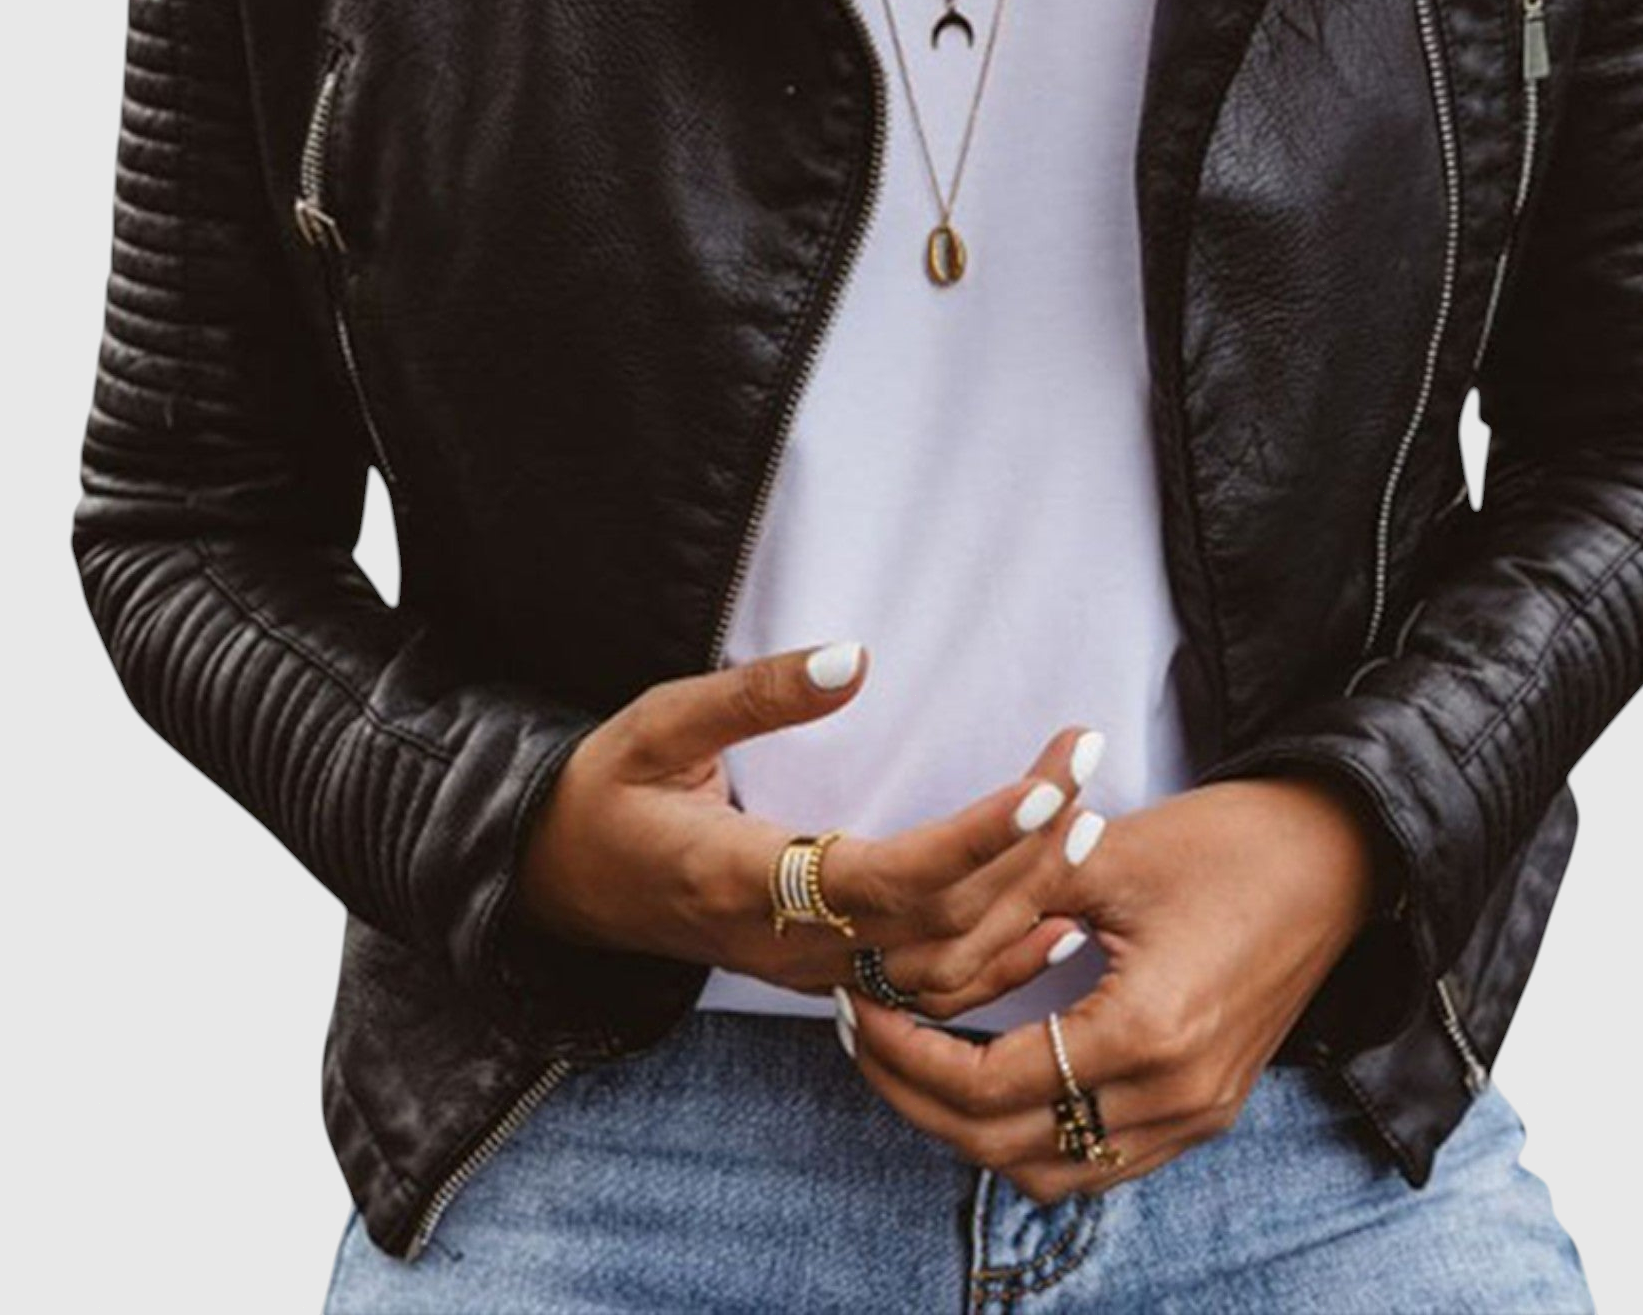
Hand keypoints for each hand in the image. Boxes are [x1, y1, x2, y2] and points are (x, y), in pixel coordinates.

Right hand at [517, 641, 1108, 1006]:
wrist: (552, 886)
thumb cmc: (602, 793)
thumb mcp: (657, 724)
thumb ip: (752, 693)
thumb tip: (852, 654)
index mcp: (746, 879)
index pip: (888, 875)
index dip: (974, 839)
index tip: (1043, 784)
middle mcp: (787, 944)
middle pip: (939, 923)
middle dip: (1028, 848)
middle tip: (1085, 759)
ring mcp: (807, 971)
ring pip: (943, 967)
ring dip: (1026, 899)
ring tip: (1090, 818)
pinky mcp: (820, 975)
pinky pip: (924, 988)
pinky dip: (1000, 960)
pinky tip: (1056, 916)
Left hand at [836, 774, 1389, 1201]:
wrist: (1341, 858)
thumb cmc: (1225, 843)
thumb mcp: (1102, 852)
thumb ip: (1005, 901)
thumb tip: (913, 940)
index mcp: (1145, 1033)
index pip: (990, 1087)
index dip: (909, 1059)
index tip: (858, 1011)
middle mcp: (1173, 1098)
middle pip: (1008, 1148)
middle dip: (919, 1100)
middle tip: (863, 1039)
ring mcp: (1197, 1115)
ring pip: (1052, 1171)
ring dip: (972, 1130)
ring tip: (914, 1062)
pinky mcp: (1208, 1109)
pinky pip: (1100, 1159)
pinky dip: (1034, 1133)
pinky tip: (992, 1078)